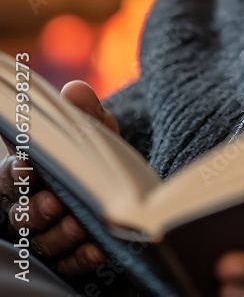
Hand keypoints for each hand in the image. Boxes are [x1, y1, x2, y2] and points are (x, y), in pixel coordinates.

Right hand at [0, 80, 117, 278]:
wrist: (121, 182)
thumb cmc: (94, 151)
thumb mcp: (94, 128)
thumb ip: (84, 111)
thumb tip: (74, 91)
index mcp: (25, 175)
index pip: (9, 178)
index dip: (16, 173)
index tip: (29, 166)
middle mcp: (29, 209)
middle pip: (20, 216)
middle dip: (37, 209)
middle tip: (57, 200)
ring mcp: (47, 235)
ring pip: (43, 242)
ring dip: (61, 234)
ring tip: (81, 223)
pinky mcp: (69, 258)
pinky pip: (70, 264)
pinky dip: (82, 258)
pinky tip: (98, 248)